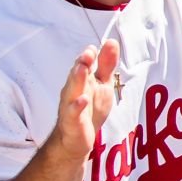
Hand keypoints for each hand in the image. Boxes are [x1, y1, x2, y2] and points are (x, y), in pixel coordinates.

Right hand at [52, 39, 119, 158]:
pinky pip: (73, 113)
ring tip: (82, 69)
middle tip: (88, 53)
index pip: (84, 64)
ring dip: (76, 79)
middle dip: (82, 63)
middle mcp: (73, 91)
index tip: (95, 48)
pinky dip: (77, 106)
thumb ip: (106, 65)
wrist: (77, 139)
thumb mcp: (101, 85)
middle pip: (77, 75)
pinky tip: (83, 100)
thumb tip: (111, 41)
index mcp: (81, 81)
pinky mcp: (72, 122)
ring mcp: (70, 106)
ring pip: (72, 91)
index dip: (89, 56)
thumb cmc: (89, 109)